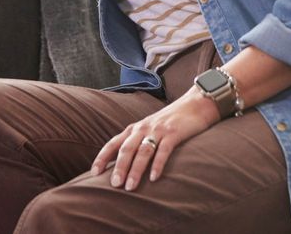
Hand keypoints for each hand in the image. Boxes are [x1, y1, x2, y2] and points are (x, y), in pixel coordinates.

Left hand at [91, 89, 219, 189]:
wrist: (196, 103)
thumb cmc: (171, 120)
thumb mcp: (150, 128)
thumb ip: (137, 142)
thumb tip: (122, 165)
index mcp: (135, 128)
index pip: (113, 143)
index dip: (102, 158)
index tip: (94, 173)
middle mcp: (143, 128)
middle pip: (126, 149)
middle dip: (119, 167)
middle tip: (114, 185)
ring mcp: (159, 130)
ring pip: (143, 151)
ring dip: (135, 170)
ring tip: (130, 187)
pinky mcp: (174, 133)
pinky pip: (163, 151)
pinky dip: (157, 165)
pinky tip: (153, 178)